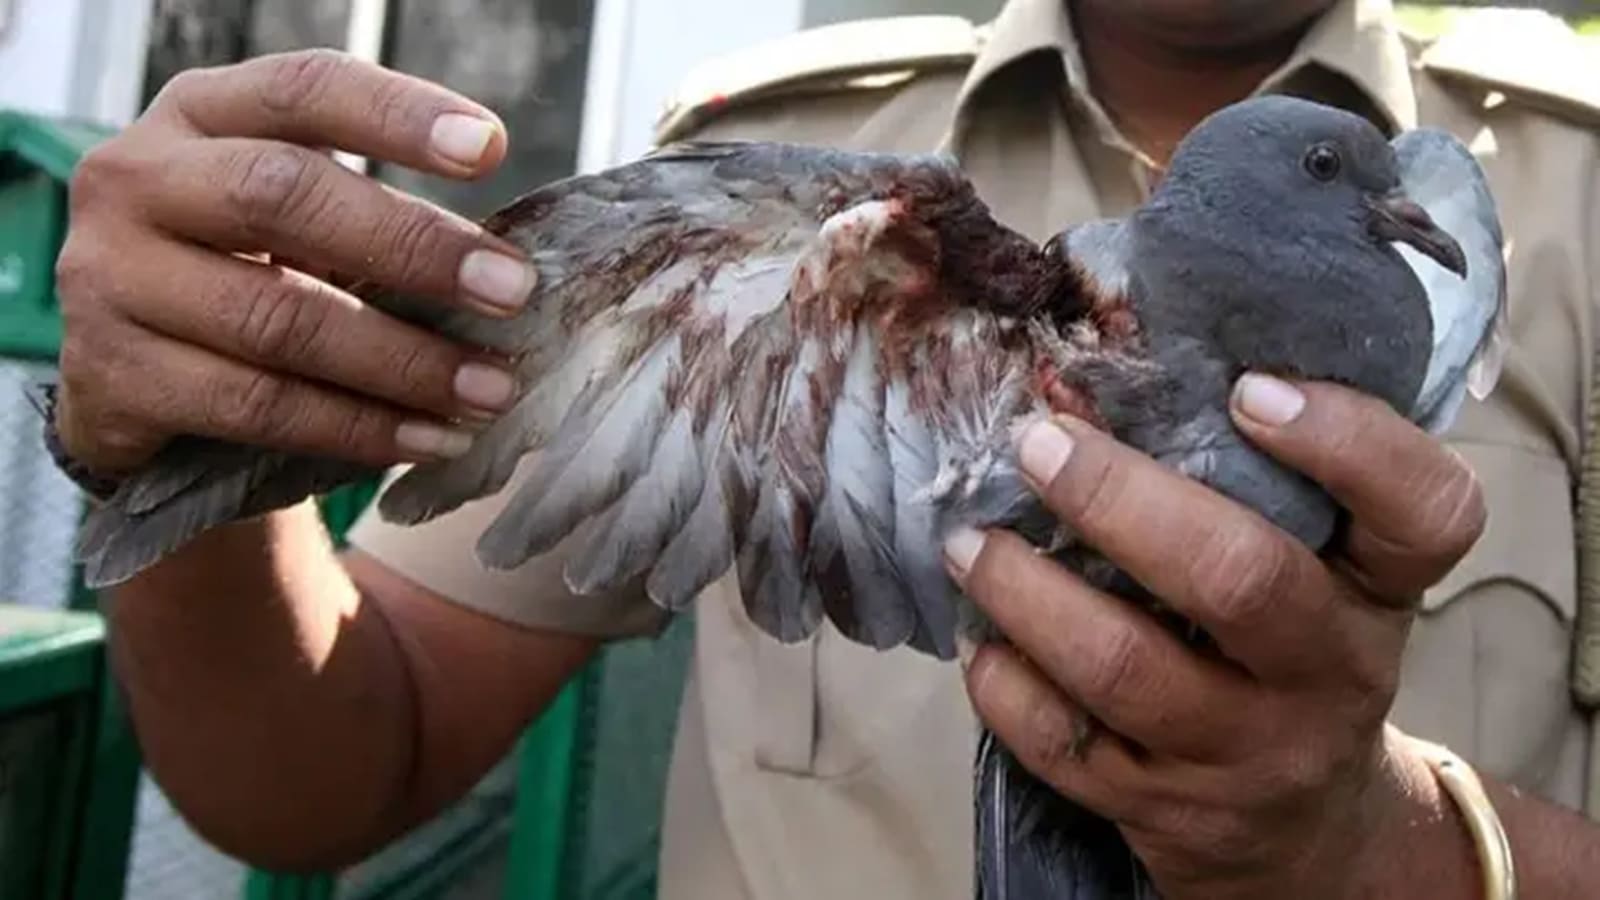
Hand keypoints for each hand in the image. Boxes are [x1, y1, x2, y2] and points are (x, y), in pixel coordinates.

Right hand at [54, 49, 533, 474]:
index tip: (489, 148)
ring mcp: (112, 278)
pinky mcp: (114, 377)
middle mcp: (139, 180)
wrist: (132, 384)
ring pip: (278, 319)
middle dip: (414, 247)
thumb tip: (508, 260)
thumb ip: (370, 215)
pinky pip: (257, 406)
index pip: (301, 90)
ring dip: (403, 362)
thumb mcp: (291, 219)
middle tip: (511, 291)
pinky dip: (358, 428)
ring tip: (489, 390)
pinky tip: (427, 439)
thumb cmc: (243, 275)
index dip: (396, 115)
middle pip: (283, 197)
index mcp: (199, 114)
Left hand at [945, 374, 1486, 898]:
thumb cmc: (1296, 652)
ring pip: (1126, 669)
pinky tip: (982, 642)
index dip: (1346, 443)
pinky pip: (1066, 747)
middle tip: (1038, 444)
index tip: (1249, 389)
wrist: (1308, 830)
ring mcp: (1245, 753)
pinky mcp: (1164, 810)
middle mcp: (1329, 674)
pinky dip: (1007, 686)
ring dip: (1028, 593)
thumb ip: (1267, 488)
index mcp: (1381, 591)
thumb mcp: (1328, 574)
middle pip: (1239, 580)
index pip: (1424, 513)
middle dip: (1120, 499)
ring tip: (971, 540)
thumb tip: (1110, 373)